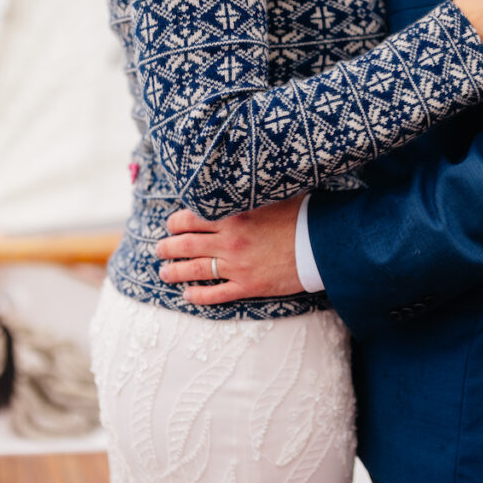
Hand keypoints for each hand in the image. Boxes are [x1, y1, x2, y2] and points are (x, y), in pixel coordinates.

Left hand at [155, 197, 303, 305]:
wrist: (323, 243)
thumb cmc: (303, 215)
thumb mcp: (273, 196)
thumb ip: (249, 195)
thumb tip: (235, 186)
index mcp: (234, 215)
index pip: (191, 218)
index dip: (176, 222)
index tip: (172, 225)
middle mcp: (230, 240)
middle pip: (186, 245)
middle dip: (167, 248)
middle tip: (159, 249)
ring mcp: (238, 265)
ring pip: (195, 270)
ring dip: (174, 272)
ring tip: (164, 273)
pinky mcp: (249, 285)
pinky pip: (216, 294)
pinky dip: (198, 296)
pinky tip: (188, 295)